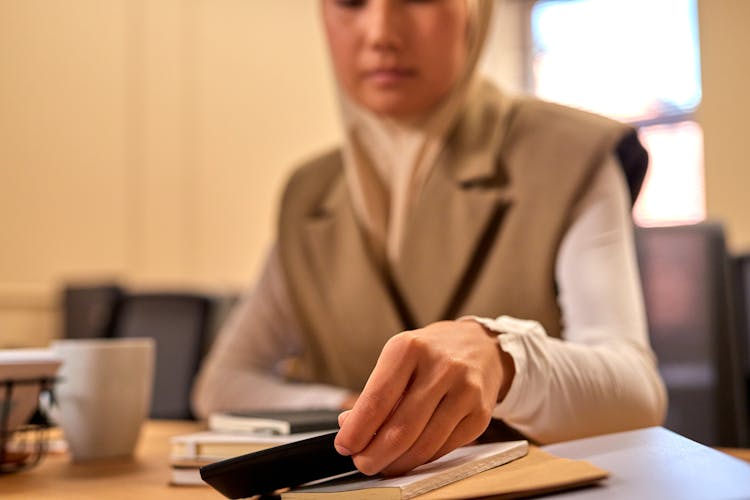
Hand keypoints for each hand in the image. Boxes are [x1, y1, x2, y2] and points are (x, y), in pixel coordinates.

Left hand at [334, 320, 514, 475]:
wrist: (482, 346)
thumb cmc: (431, 354)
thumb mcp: (399, 357)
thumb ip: (375, 392)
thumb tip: (350, 428)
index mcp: (410, 348)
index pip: (377, 400)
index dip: (357, 431)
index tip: (344, 446)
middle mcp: (442, 367)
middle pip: (401, 430)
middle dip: (374, 455)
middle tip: (362, 463)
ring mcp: (465, 391)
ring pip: (423, 446)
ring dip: (397, 463)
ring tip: (383, 463)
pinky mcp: (480, 415)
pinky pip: (444, 449)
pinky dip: (421, 459)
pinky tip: (409, 456)